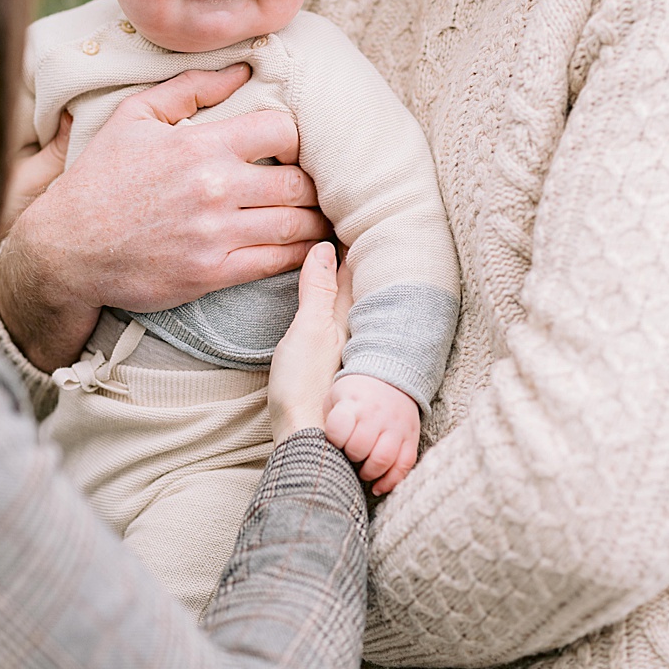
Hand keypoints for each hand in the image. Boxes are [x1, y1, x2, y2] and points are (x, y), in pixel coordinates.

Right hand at [0, 64, 328, 372]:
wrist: (66, 248)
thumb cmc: (100, 178)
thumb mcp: (135, 117)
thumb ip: (191, 88)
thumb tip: (243, 69)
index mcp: (201, 145)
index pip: (282, 131)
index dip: (298, 138)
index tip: (295, 149)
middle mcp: (215, 188)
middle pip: (298, 182)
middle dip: (315, 184)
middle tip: (321, 187)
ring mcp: (216, 234)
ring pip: (294, 225)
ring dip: (316, 222)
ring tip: (324, 218)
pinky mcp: (212, 273)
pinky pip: (274, 263)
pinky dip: (299, 256)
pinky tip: (307, 250)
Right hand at [268, 243, 353, 442]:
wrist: (309, 443)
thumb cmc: (304, 391)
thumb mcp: (307, 333)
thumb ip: (316, 292)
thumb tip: (325, 248)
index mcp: (346, 320)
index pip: (351, 276)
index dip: (352, 251)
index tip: (356, 225)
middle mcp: (355, 336)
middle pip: (359, 294)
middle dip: (359, 268)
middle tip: (363, 235)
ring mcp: (350, 358)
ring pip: (357, 316)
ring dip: (356, 293)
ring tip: (359, 268)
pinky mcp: (342, 378)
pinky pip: (352, 339)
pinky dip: (352, 321)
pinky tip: (350, 320)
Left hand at [324, 374, 419, 495]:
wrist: (393, 377)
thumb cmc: (357, 393)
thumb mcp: (336, 396)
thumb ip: (329, 420)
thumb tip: (323, 450)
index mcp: (354, 403)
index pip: (338, 429)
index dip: (333, 440)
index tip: (335, 440)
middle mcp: (377, 415)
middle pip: (360, 448)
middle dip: (350, 457)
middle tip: (349, 454)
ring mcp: (396, 428)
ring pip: (383, 459)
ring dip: (369, 472)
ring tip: (362, 472)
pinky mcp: (411, 438)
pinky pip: (404, 465)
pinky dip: (391, 481)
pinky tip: (378, 487)